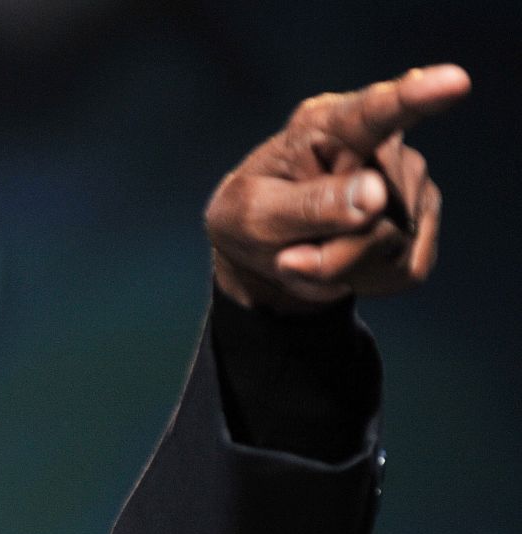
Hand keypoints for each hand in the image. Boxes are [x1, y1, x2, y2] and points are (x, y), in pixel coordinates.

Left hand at [205, 64, 470, 312]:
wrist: (265, 250)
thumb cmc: (250, 217)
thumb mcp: (253, 214)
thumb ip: (308, 205)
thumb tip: (375, 196)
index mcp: (326, 125)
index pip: (375, 111)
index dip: (416, 96)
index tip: (453, 82)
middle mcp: (379, 145)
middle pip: (376, 215)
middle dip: (331, 253)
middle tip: (288, 254)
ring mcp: (408, 181)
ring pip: (391, 247)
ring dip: (344, 267)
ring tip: (314, 249)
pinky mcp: (421, 219)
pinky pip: (404, 269)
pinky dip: (366, 280)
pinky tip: (343, 261)